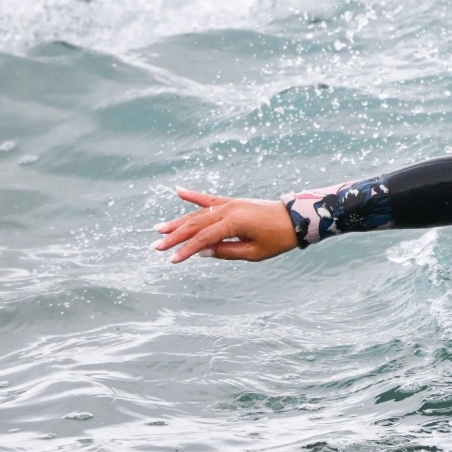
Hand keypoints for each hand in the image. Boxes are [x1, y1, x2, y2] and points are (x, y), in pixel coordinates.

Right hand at [152, 189, 299, 262]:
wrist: (295, 218)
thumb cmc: (277, 239)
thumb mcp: (254, 253)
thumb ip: (226, 252)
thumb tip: (202, 252)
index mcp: (234, 223)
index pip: (203, 238)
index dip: (186, 250)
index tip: (172, 260)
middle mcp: (228, 210)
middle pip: (195, 224)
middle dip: (174, 236)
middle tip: (155, 246)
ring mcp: (229, 203)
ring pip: (198, 213)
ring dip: (177, 221)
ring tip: (159, 229)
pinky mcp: (232, 201)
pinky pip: (209, 198)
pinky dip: (193, 196)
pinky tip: (177, 191)